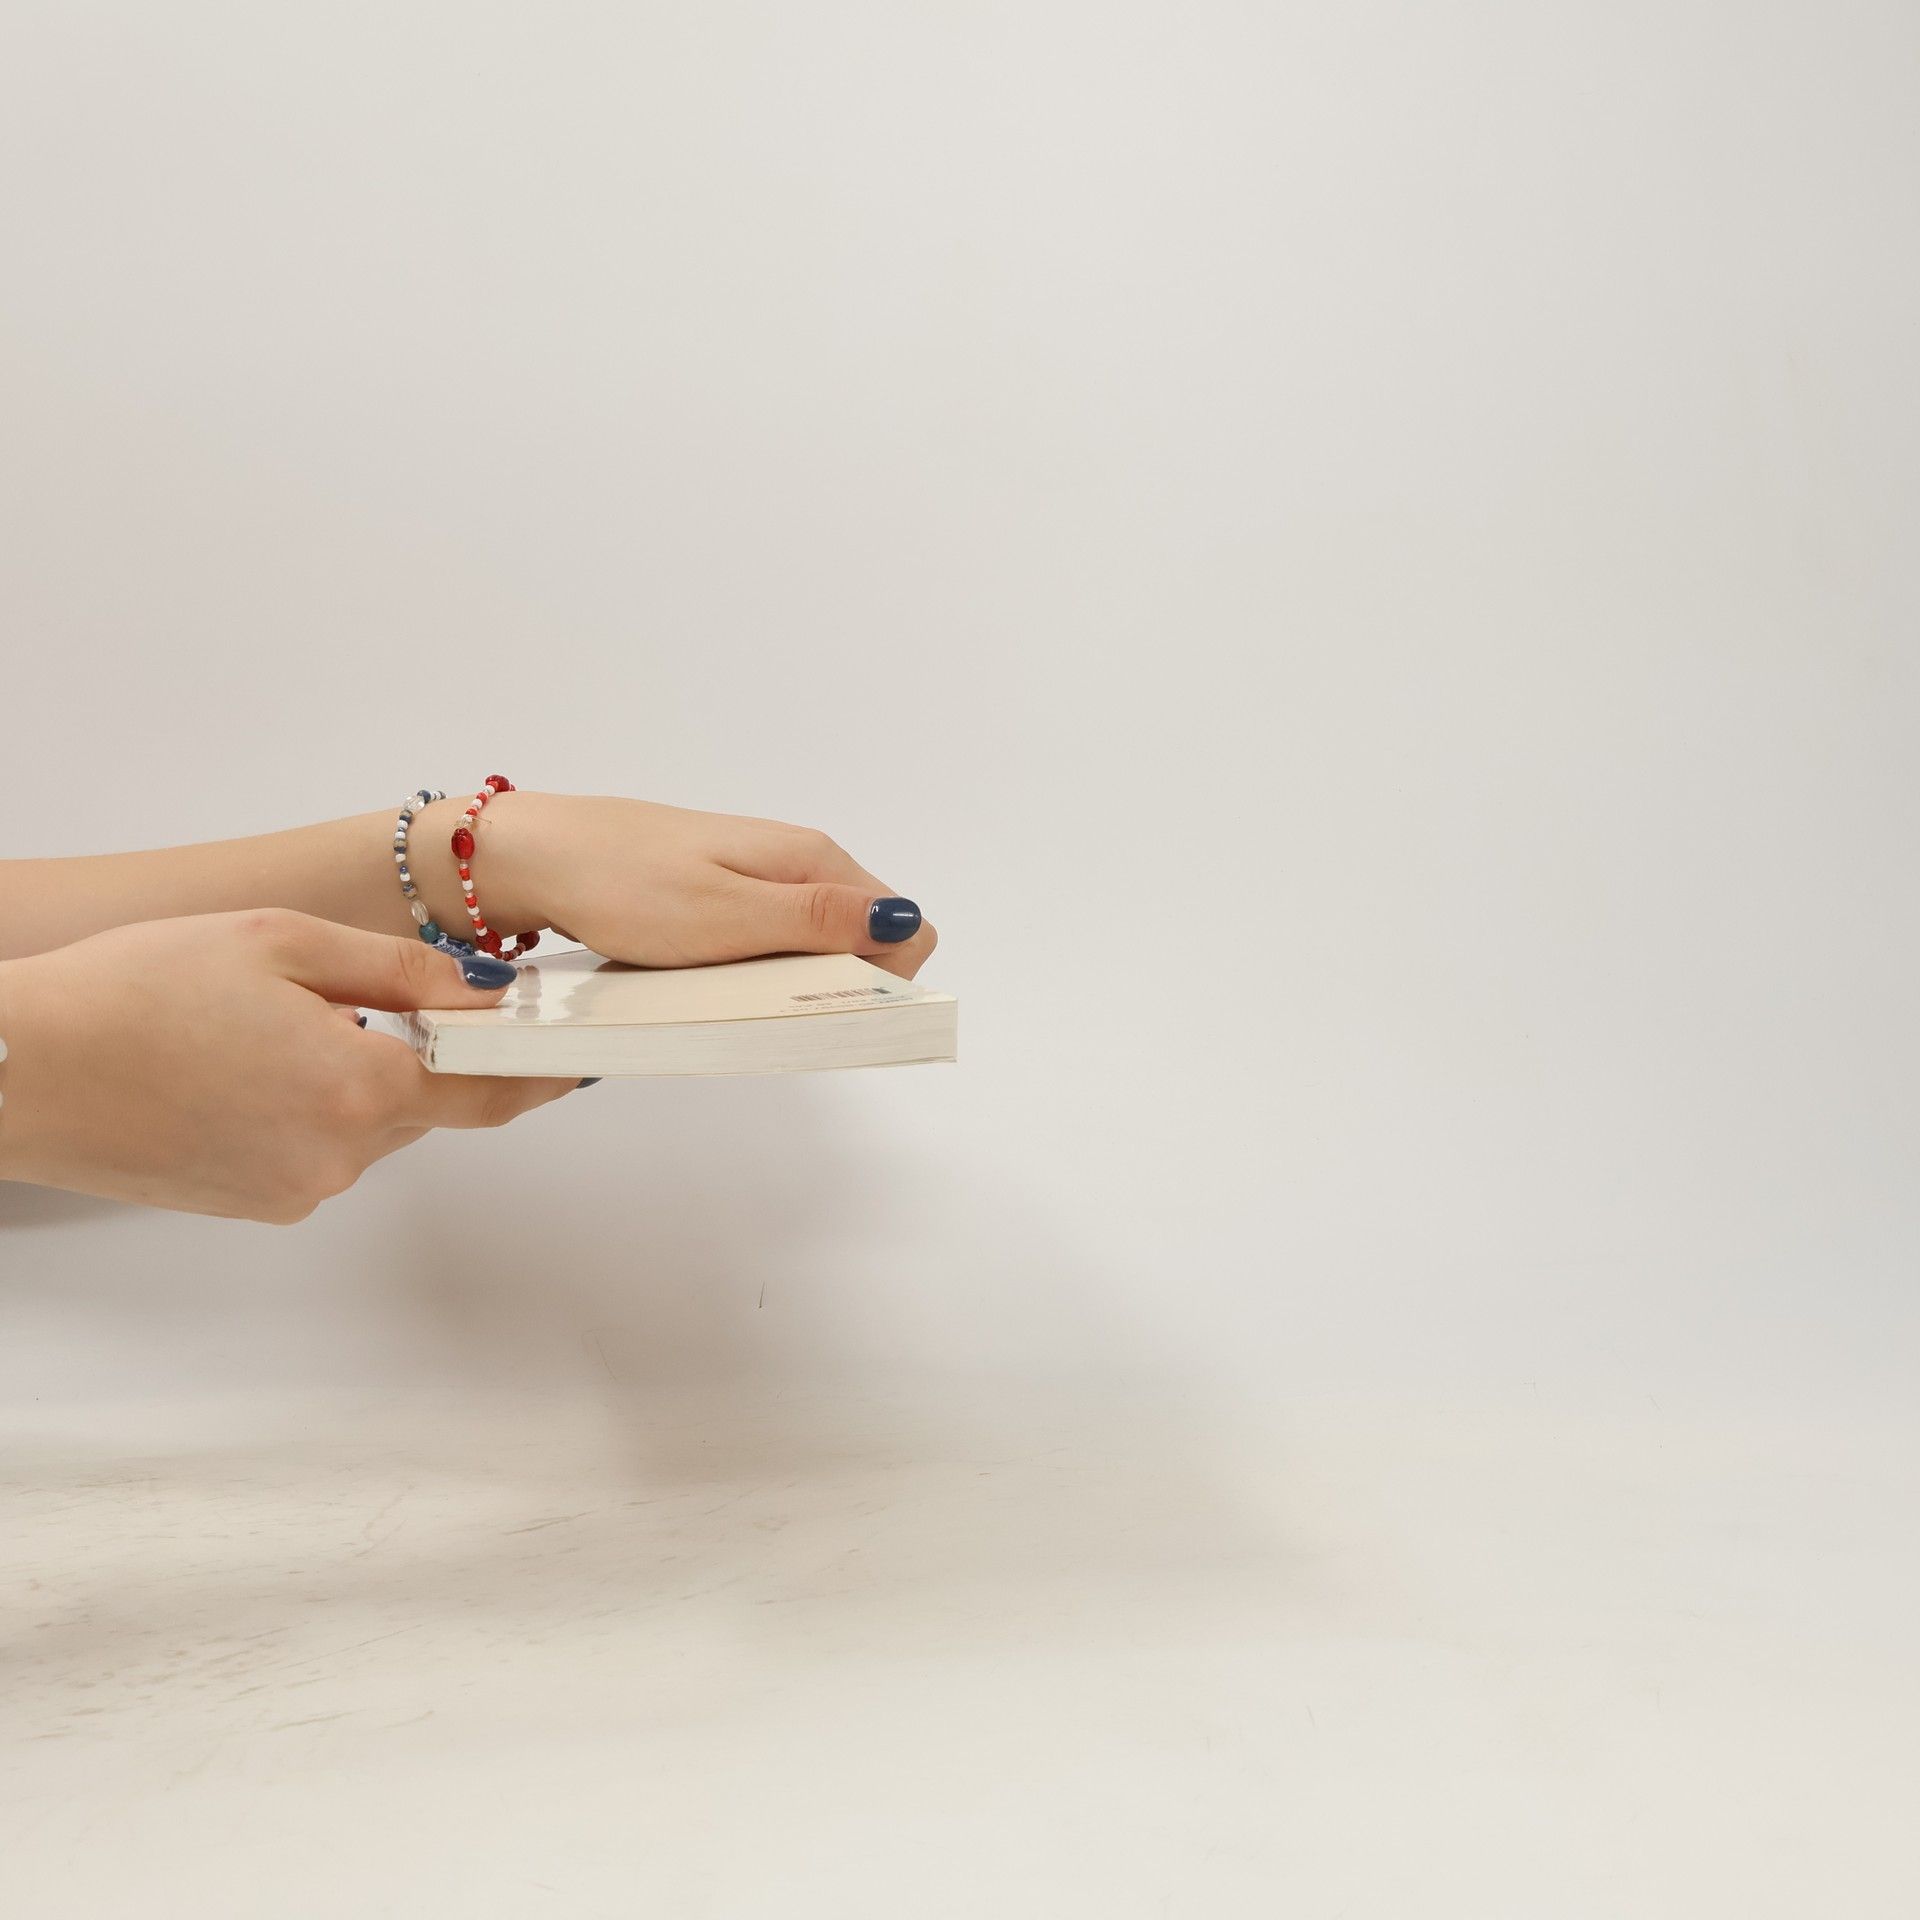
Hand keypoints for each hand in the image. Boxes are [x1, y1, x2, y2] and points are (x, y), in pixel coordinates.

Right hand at [0, 910, 576, 1221]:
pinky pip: (321, 1150)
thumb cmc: (133, 992)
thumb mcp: (283, 943)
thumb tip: (484, 993)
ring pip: (371, 1126)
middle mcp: (339, 1158)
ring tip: (272, 1024)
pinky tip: (247, 1066)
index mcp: (359, 1089)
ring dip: (356, 1077)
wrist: (21, 1068)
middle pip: (427, 1102)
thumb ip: (402, 973)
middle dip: (421, 1052)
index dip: (539, 1068)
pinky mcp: (257, 1205)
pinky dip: (310, 1107)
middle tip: (376, 998)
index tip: (578, 1055)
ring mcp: (296, 1190)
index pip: (491, 1089)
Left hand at [453, 793, 938, 979]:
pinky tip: (712, 984)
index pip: (904, 925)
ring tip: (733, 997)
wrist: (536, 857)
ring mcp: (758, 879)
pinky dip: (753, 973)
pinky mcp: (723, 896)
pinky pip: (768, 944)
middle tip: (768, 1007)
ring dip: (791, 983)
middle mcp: (797, 864)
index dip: (884, 977)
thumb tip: (904, 919)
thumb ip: (817, 921)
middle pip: (863, 938)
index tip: (827, 1006)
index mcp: (812, 860)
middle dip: (838, 985)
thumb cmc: (626, 883)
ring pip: (814, 945)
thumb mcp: (728, 914)